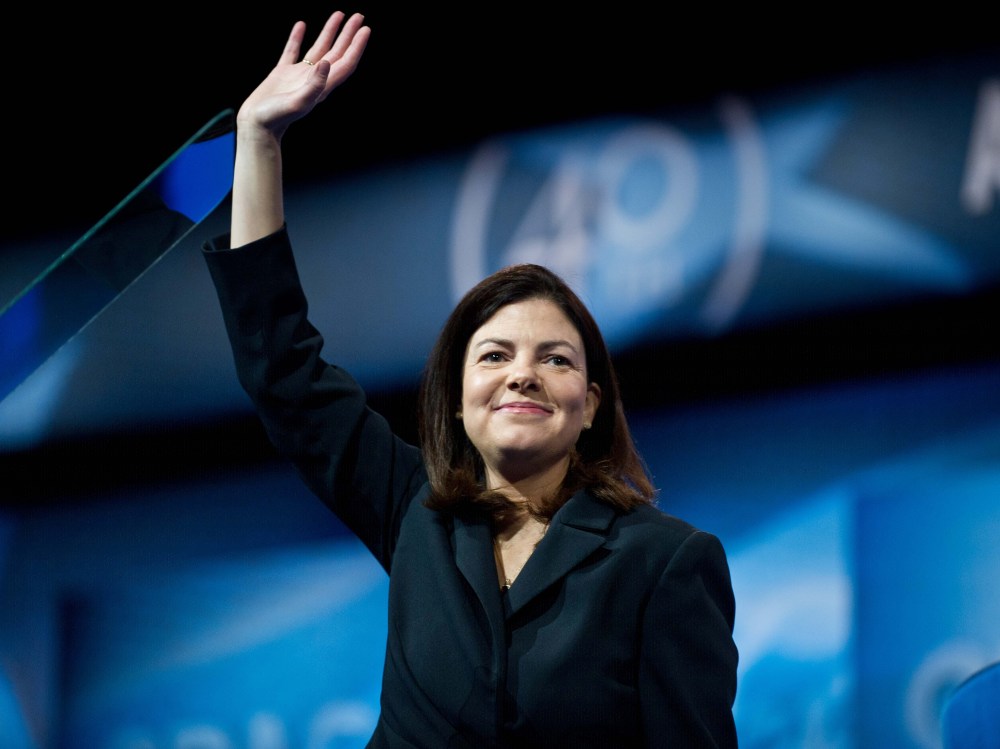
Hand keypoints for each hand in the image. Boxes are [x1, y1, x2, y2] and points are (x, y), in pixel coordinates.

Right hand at [238, 11, 370, 138]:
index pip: (345, 62)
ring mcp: (298, 75)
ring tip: (338, 15)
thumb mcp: (298, 102)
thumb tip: (327, 63)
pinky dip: (297, 37)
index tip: (365, 29)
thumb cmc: (276, 118)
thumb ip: (315, 84)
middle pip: (337, 52)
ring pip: (319, 49)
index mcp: (322, 86)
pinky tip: (301, 25)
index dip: (357, 46)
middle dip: (348, 34)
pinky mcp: (282, 73)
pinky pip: (293, 51)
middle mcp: (314, 79)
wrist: (257, 125)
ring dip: (329, 32)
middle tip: (358, 16)